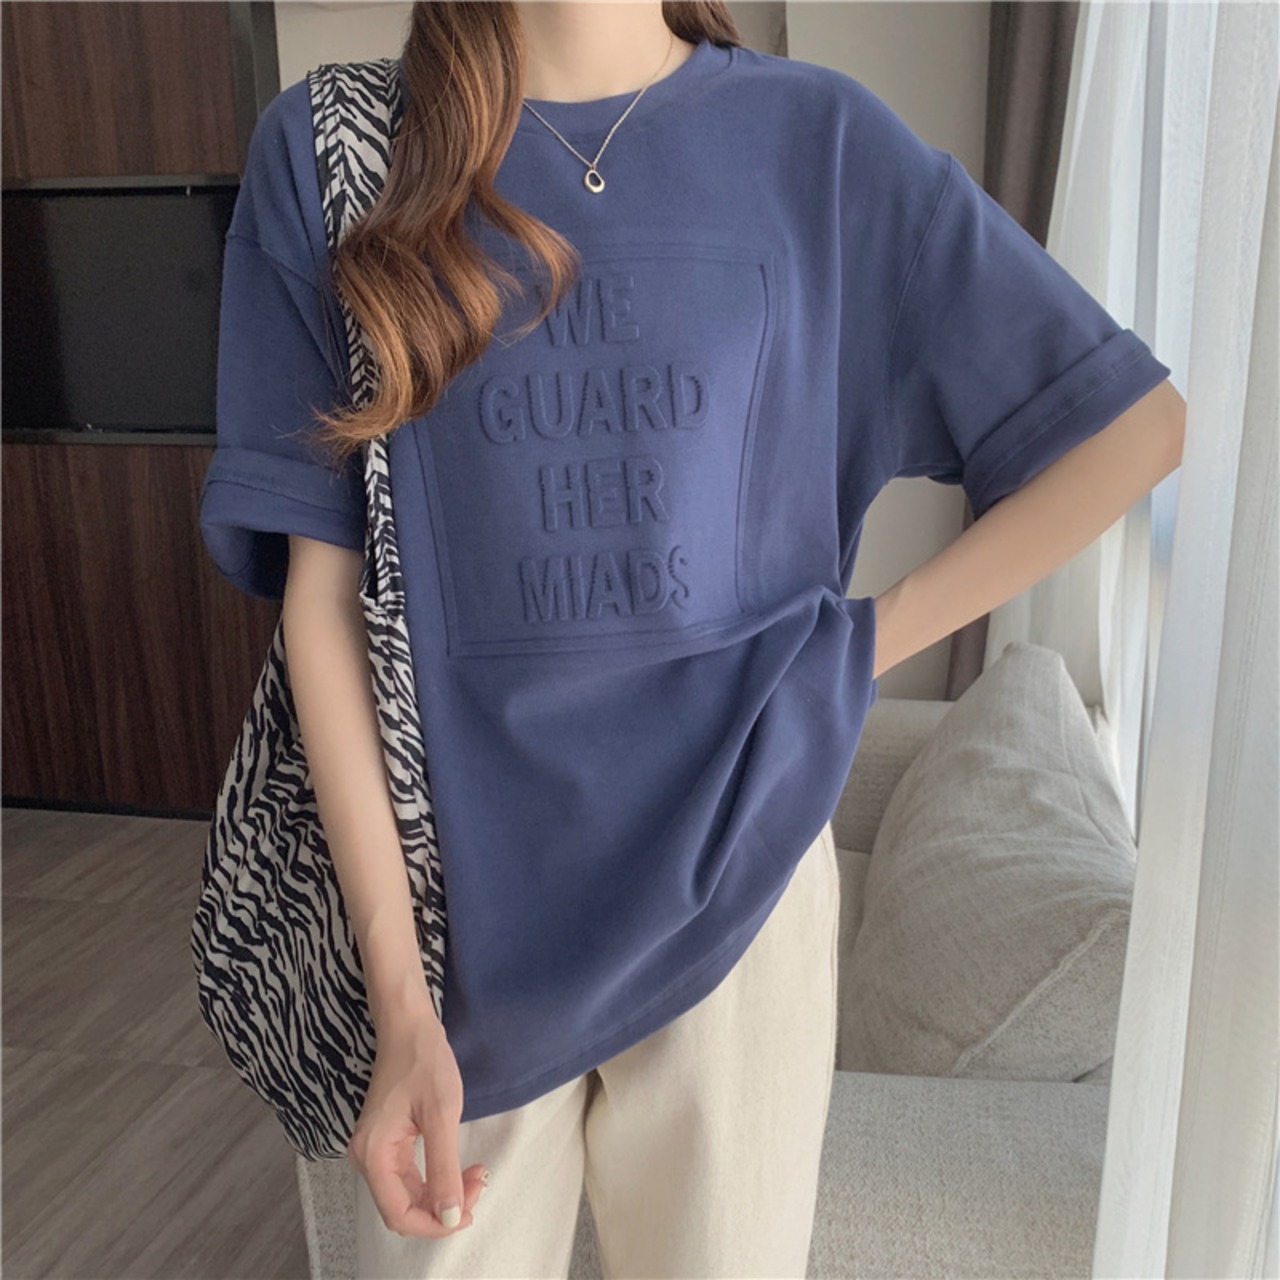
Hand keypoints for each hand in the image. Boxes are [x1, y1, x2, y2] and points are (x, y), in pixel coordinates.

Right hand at [346, 1013, 490, 1237]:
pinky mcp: (386, 1142)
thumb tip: (449, 1217)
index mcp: (374, 1154)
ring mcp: (374, 1150)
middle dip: (443, 1208)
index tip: (469, 1211)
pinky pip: (408, 1177)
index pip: (399, 1214)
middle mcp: (367, 1158)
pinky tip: (459, 1168)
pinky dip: (435, 1180)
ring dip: (441, 1195)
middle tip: (479, 1184)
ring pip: (407, 1195)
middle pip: (403, 1208)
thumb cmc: (424, 1060)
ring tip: (475, 1175)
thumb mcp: (442, 1113)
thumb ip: (444, 1169)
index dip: (435, 1224)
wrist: (408, 1025)